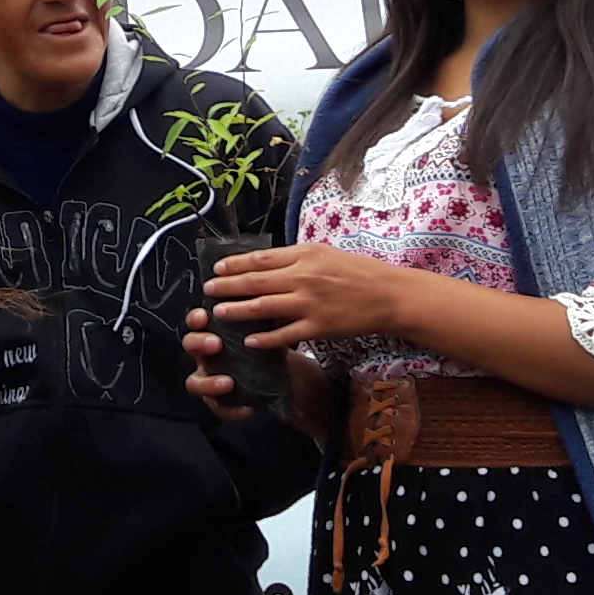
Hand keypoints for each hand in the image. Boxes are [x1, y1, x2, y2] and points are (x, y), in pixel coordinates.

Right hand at [184, 318, 326, 439]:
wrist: (285, 375)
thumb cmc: (267, 345)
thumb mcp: (263, 327)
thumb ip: (257, 314)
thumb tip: (262, 296)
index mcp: (213, 332)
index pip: (196, 322)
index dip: (196, 319)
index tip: (204, 316)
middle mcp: (206, 356)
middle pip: (190, 347)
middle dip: (199, 343)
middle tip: (216, 343)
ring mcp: (209, 379)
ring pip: (195, 383)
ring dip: (208, 382)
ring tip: (227, 382)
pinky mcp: (220, 402)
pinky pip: (219, 408)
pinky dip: (232, 409)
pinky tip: (248, 408)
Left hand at [202, 242, 422, 350]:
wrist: (387, 295)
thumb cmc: (357, 271)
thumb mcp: (325, 253)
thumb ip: (296, 258)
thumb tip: (265, 263)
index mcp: (304, 255)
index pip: (260, 259)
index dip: (235, 265)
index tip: (217, 269)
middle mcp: (303, 277)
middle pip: (255, 282)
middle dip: (227, 287)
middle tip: (206, 291)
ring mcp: (308, 304)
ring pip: (263, 308)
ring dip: (236, 311)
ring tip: (218, 313)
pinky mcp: (317, 327)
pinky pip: (284, 335)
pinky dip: (264, 338)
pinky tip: (249, 341)